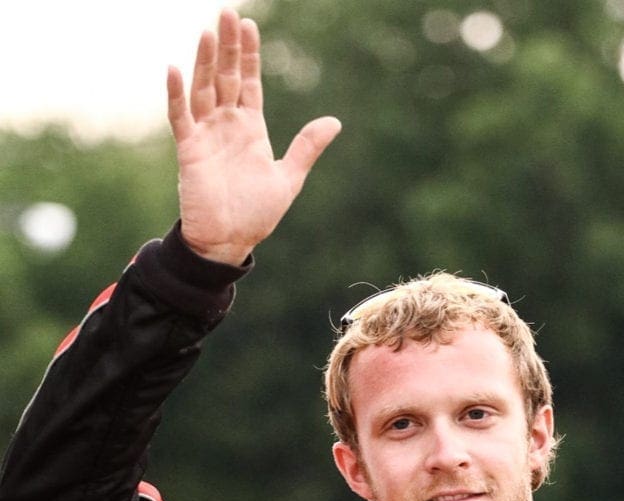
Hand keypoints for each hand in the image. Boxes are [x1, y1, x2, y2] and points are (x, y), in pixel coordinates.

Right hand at [167, 8, 340, 265]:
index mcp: (251, 130)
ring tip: (207, 31)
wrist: (230, 241)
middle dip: (227, 46)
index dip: (248, 55)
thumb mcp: (288, 178)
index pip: (248, 83)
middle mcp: (226, 126)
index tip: (249, 25)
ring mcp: (206, 135)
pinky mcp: (189, 151)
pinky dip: (177, 95)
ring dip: (204, 61)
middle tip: (228, 12)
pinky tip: (175, 69)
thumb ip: (306, 148)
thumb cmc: (256, 214)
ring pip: (204, 89)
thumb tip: (334, 122)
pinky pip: (181, 117)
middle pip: (225, 77)